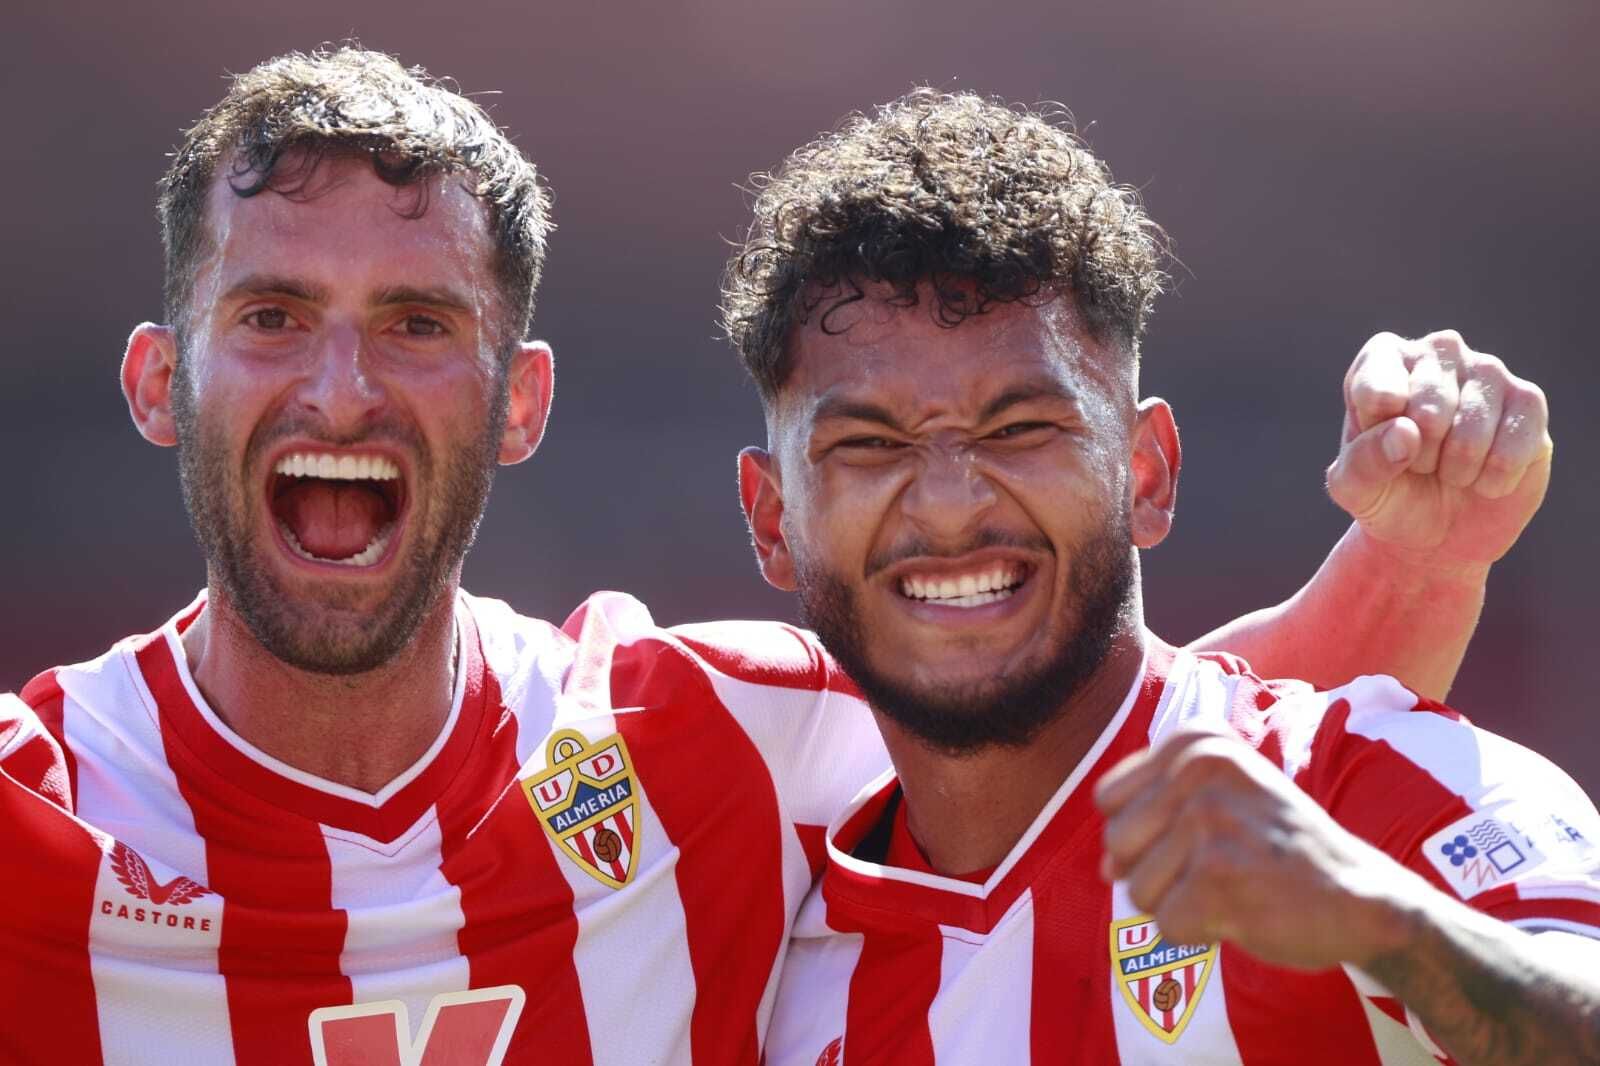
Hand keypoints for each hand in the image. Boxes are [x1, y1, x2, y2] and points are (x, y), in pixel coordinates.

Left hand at [1095, 730, 1423, 970]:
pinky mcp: (1219, 879)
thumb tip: (1104, 867)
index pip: (1108, 798)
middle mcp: (1200, 769)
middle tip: (1218, 868)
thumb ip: (1151, 821)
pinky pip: (1167, 925)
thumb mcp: (1219, 802)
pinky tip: (1242, 913)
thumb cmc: (1279, 849)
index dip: (1142, 833)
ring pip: (1137, 889)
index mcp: (1197, 741)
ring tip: (1232, 888)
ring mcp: (1210, 822)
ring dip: (1180, 905)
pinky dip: (1200, 933)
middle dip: (1155, 872)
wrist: (1360, 895)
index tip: (1199, 836)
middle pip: (1115, 843)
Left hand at [1325, 330, 1551, 570]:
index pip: (1376, 392)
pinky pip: (1511, 450)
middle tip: (1419, 463)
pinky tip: (1484, 475)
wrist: (1439, 528)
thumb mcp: (1356, 489)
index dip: (1378, 438)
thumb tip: (1406, 432)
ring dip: (1456, 471)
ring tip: (1449, 468)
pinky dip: (1492, 480)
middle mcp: (1439, 350)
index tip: (1380, 446)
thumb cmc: (1389, 493)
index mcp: (1383, 358)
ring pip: (1472, 432)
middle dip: (1420, 457)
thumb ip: (1364, 461)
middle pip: (1428, 411)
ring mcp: (1488, 370)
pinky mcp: (1528, 401)